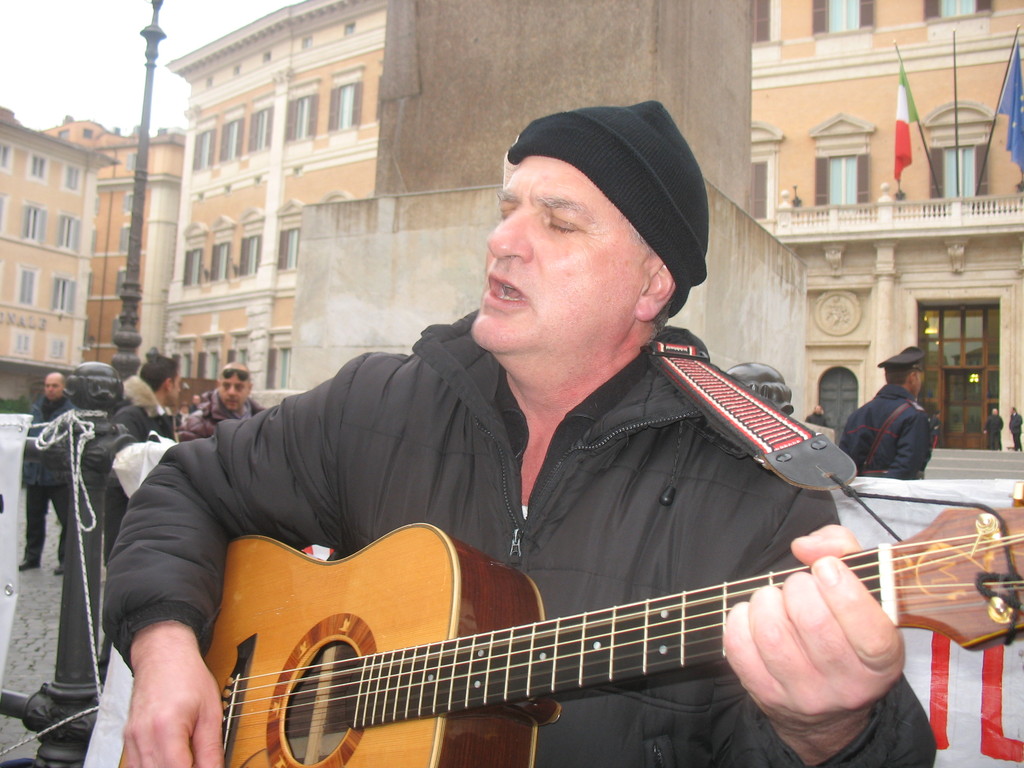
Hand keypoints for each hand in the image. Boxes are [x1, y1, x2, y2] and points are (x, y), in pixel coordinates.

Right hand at [122, 621, 223, 767]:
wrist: (163, 655)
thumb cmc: (187, 676)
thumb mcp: (211, 711)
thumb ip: (211, 748)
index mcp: (167, 727)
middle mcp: (143, 736)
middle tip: (198, 762)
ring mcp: (132, 739)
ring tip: (187, 759)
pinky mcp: (128, 740)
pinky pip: (136, 766)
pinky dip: (154, 767)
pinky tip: (170, 760)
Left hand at [723, 525, 903, 763]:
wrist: (830, 706)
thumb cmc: (846, 629)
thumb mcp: (864, 588)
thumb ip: (842, 549)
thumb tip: (804, 547)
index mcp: (882, 662)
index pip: (869, 633)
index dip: (843, 592)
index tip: (826, 567)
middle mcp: (848, 685)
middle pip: (812, 622)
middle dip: (797, 587)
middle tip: (797, 585)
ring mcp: (805, 695)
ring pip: (772, 634)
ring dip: (765, 601)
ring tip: (773, 598)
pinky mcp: (767, 696)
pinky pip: (740, 649)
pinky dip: (740, 620)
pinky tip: (753, 616)